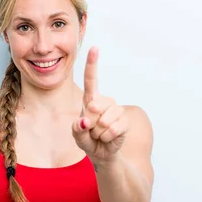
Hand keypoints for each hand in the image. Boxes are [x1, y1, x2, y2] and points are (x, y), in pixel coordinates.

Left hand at [72, 47, 128, 163]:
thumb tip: (85, 121)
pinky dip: (107, 138)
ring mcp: (116, 110)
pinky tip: (107, 138)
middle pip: (95, 106)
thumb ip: (77, 129)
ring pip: (104, 120)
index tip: (94, 48)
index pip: (91, 80)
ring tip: (99, 134)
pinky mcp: (124, 121)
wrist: (102, 154)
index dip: (92, 64)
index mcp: (90, 100)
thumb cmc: (88, 140)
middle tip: (91, 130)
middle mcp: (104, 102)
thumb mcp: (77, 136)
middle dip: (90, 123)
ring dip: (98, 133)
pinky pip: (113, 129)